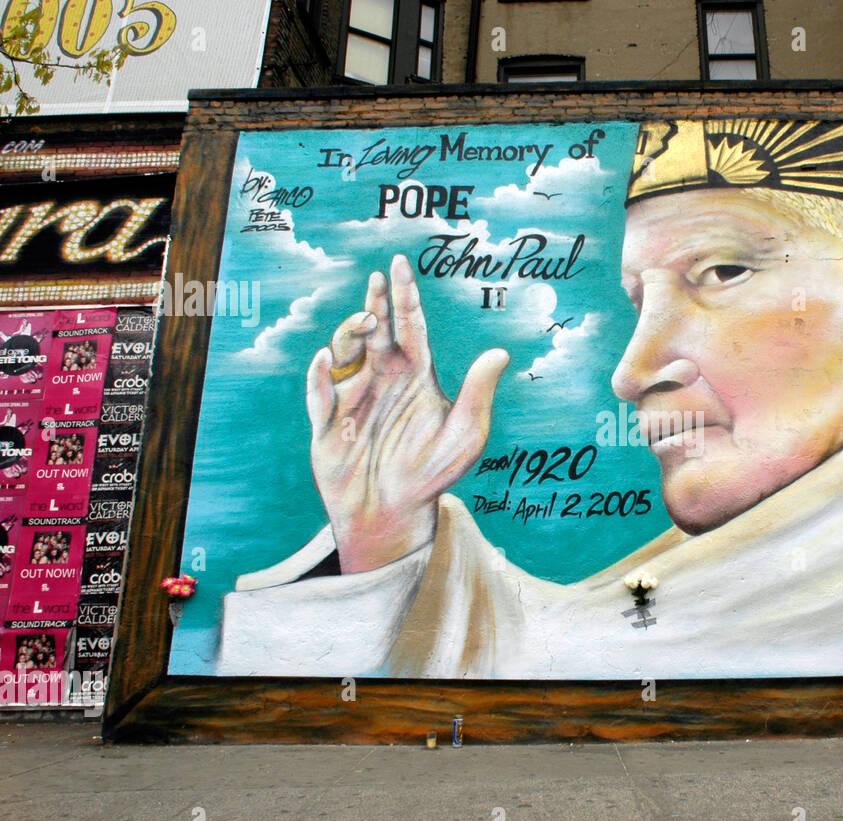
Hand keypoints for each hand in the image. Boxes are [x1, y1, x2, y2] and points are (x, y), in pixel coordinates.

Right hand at [307, 254, 508, 572]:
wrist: (395, 512)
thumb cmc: (434, 471)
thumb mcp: (467, 432)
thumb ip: (478, 391)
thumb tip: (501, 353)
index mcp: (415, 374)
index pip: (409, 326)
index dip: (404, 295)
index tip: (399, 265)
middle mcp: (381, 377)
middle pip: (374, 330)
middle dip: (373, 305)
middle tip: (377, 284)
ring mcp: (352, 396)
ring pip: (344, 351)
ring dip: (350, 333)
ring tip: (365, 324)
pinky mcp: (327, 422)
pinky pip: (319, 392)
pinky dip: (319, 375)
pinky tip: (325, 360)